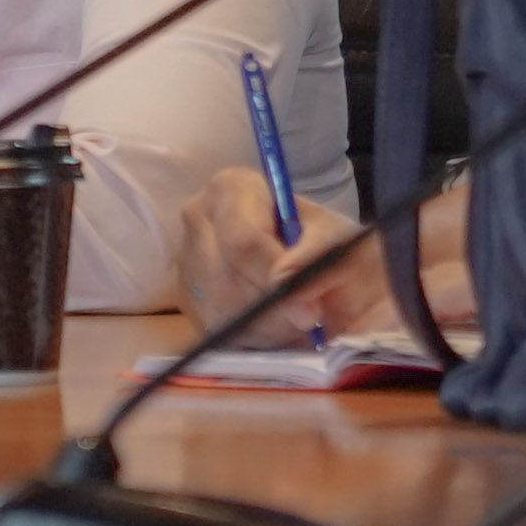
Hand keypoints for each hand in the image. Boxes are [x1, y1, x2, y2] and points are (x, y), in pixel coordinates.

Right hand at [173, 173, 479, 347]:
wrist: (322, 260)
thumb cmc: (335, 243)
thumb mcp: (341, 238)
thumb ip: (320, 252)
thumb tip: (291, 281)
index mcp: (231, 187)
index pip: (242, 239)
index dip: (278, 277)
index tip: (310, 304)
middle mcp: (196, 215)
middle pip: (226, 279)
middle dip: (274, 308)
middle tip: (311, 321)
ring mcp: (184, 256)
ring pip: (217, 308)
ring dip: (263, 328)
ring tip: (299, 323)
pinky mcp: (185, 295)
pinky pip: (210, 329)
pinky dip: (249, 337)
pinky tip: (276, 330)